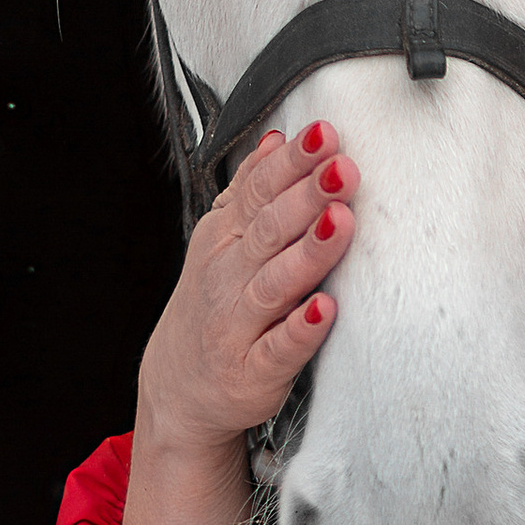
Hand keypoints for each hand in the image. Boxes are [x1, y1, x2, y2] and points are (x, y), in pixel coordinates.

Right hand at [119, 123, 359, 524]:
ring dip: (310, 252)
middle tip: (342, 168)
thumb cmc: (217, 307)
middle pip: (269, 229)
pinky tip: (326, 308)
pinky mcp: (254, 371)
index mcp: (225, 238)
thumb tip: (276, 138)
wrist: (181, 390)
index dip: (292, 162)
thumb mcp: (224, 241)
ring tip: (342, 222)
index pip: (258, 190)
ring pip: (275, 283)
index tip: (325, 134)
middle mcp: (228, 277)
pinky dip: (302, 329)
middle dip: (307, 196)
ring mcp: (238, 324)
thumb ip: (252, 190)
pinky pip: (280, 348)